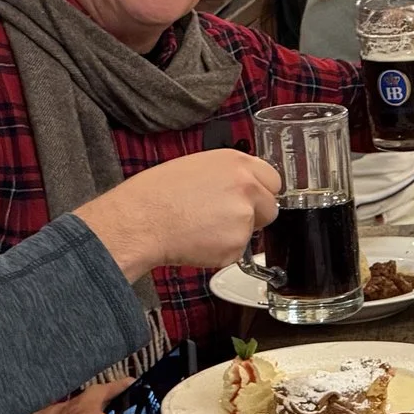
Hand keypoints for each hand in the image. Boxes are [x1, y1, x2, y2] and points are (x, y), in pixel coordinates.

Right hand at [73, 148, 280, 278]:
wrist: (140, 220)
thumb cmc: (156, 193)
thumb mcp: (197, 167)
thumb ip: (228, 175)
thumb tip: (242, 188)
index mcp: (236, 162)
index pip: (273, 179)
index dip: (260, 192)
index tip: (251, 199)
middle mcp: (246, 186)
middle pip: (270, 207)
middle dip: (254, 215)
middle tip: (224, 218)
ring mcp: (244, 217)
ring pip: (252, 232)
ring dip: (233, 234)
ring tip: (200, 228)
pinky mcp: (236, 245)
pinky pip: (236, 252)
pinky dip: (220, 251)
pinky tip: (197, 240)